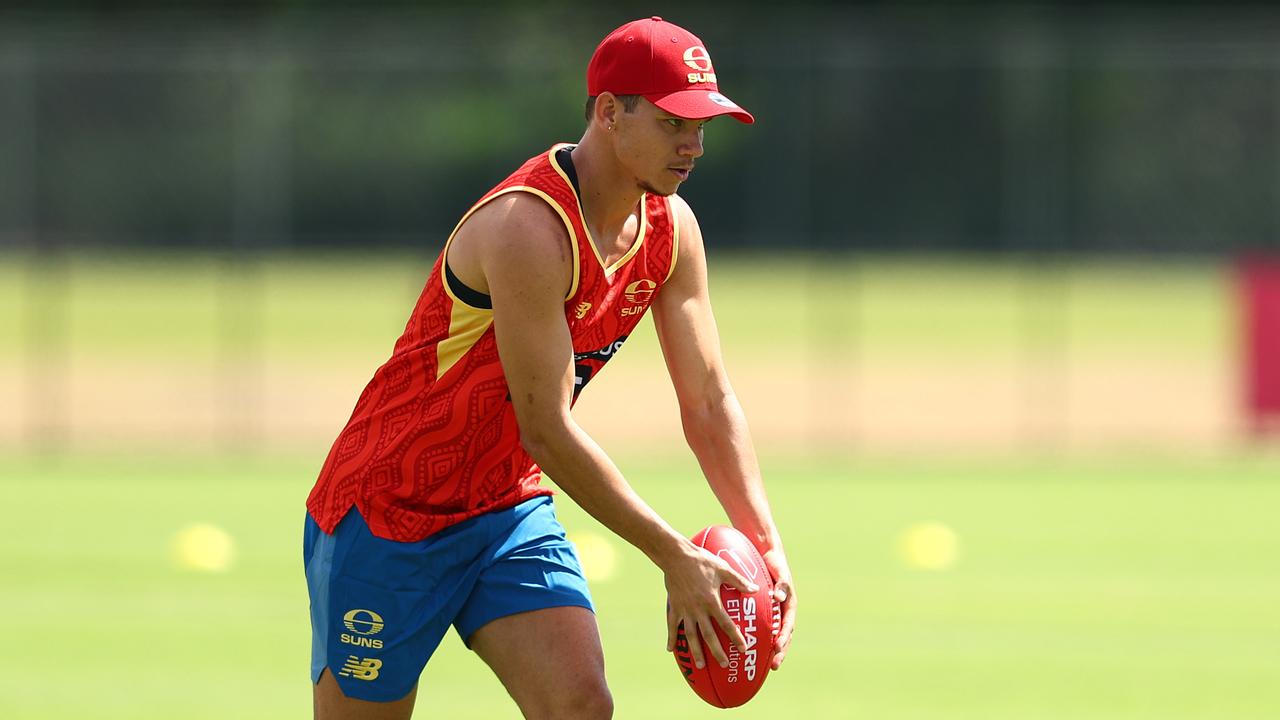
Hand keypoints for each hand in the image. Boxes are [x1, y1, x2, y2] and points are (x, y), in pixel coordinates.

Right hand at [663, 543, 758, 670]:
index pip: (726, 624)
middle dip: (717, 652)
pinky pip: (672, 626)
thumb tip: (756, 589)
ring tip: (701, 666)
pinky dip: (671, 638)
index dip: (735, 637)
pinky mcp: (674, 607)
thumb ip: (739, 581)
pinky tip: (671, 650)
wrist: (675, 556)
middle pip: (708, 635)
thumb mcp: (723, 569)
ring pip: (690, 635)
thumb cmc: (702, 560)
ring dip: (696, 651)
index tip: (743, 649)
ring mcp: (684, 610)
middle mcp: (698, 609)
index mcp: (712, 601)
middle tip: (725, 665)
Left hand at [761, 547, 794, 668]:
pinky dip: (761, 639)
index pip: (788, 626)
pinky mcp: (767, 612)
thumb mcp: (780, 572)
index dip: (783, 638)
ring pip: (774, 635)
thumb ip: (782, 584)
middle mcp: (784, 612)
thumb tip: (779, 596)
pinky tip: (750, 649)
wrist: (768, 556)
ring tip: (764, 666)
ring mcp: (776, 613)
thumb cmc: (775, 564)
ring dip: (771, 650)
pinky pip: (764, 628)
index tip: (777, 648)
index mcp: (790, 605)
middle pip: (784, 636)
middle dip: (780, 652)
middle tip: (774, 666)